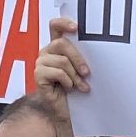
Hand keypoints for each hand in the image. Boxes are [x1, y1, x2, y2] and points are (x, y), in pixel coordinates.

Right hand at [36, 18, 98, 136]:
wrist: (70, 113)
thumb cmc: (78, 90)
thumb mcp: (82, 69)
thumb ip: (83, 56)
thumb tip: (97, 46)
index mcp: (57, 46)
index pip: (55, 25)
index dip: (63, 23)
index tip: (76, 28)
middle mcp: (47, 52)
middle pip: (62, 43)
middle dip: (78, 58)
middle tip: (88, 72)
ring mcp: (41, 63)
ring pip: (61, 60)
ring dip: (75, 75)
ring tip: (82, 86)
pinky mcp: (38, 76)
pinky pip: (56, 72)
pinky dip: (67, 81)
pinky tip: (69, 89)